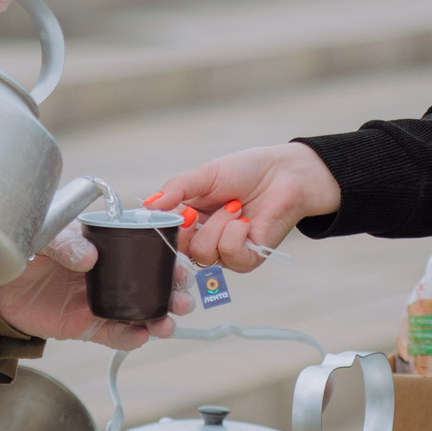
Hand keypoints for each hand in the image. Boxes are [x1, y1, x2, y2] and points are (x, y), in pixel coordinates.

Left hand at [0, 226, 191, 350]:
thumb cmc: (21, 248)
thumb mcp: (43, 235)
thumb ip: (66, 242)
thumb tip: (90, 258)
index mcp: (106, 242)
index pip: (147, 247)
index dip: (170, 257)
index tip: (182, 268)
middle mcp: (110, 271)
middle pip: (153, 281)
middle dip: (174, 292)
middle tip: (182, 300)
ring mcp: (101, 299)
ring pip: (141, 310)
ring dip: (160, 317)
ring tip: (167, 324)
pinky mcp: (87, 325)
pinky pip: (115, 334)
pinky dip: (130, 337)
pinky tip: (141, 337)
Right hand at [153, 143, 341, 271]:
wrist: (282, 172)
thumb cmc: (244, 171)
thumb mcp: (204, 175)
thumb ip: (175, 189)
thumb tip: (148, 206)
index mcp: (189, 221)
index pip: (165, 238)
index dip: (164, 231)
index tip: (173, 211)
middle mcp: (205, 240)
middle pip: (180, 253)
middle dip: (188, 229)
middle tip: (197, 210)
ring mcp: (225, 252)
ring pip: (204, 254)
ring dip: (218, 224)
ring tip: (234, 206)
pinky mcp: (248, 259)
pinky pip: (230, 255)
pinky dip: (234, 233)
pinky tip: (244, 220)